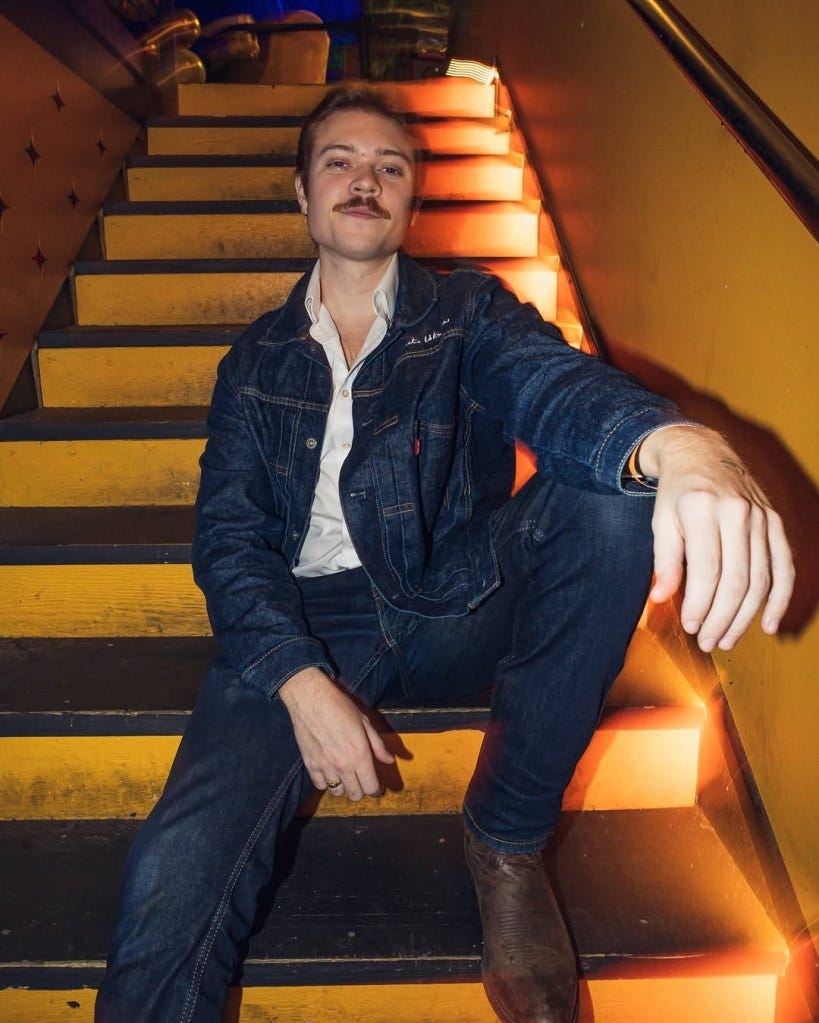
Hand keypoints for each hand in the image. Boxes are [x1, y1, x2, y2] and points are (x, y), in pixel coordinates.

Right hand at [279, 667, 393, 799]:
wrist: (311, 699)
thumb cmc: (340, 706)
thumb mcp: (365, 722)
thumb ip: (378, 745)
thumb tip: (389, 760)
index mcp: (360, 755)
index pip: (371, 787)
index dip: (377, 790)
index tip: (377, 786)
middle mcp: (343, 766)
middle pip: (355, 794)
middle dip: (362, 790)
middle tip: (362, 780)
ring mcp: (325, 767)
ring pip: (337, 792)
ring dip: (344, 787)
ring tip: (345, 776)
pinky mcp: (310, 764)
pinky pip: (320, 785)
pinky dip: (326, 782)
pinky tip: (329, 772)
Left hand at [639, 425, 793, 652]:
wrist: (703, 454)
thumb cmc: (677, 493)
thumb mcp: (660, 521)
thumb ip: (664, 560)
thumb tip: (660, 598)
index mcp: (703, 509)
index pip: (707, 569)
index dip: (699, 603)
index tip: (689, 626)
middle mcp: (737, 512)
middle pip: (736, 579)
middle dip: (721, 617)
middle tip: (707, 642)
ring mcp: (762, 517)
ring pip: (760, 579)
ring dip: (745, 616)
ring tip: (726, 639)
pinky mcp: (776, 523)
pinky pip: (784, 567)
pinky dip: (779, 599)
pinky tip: (767, 624)